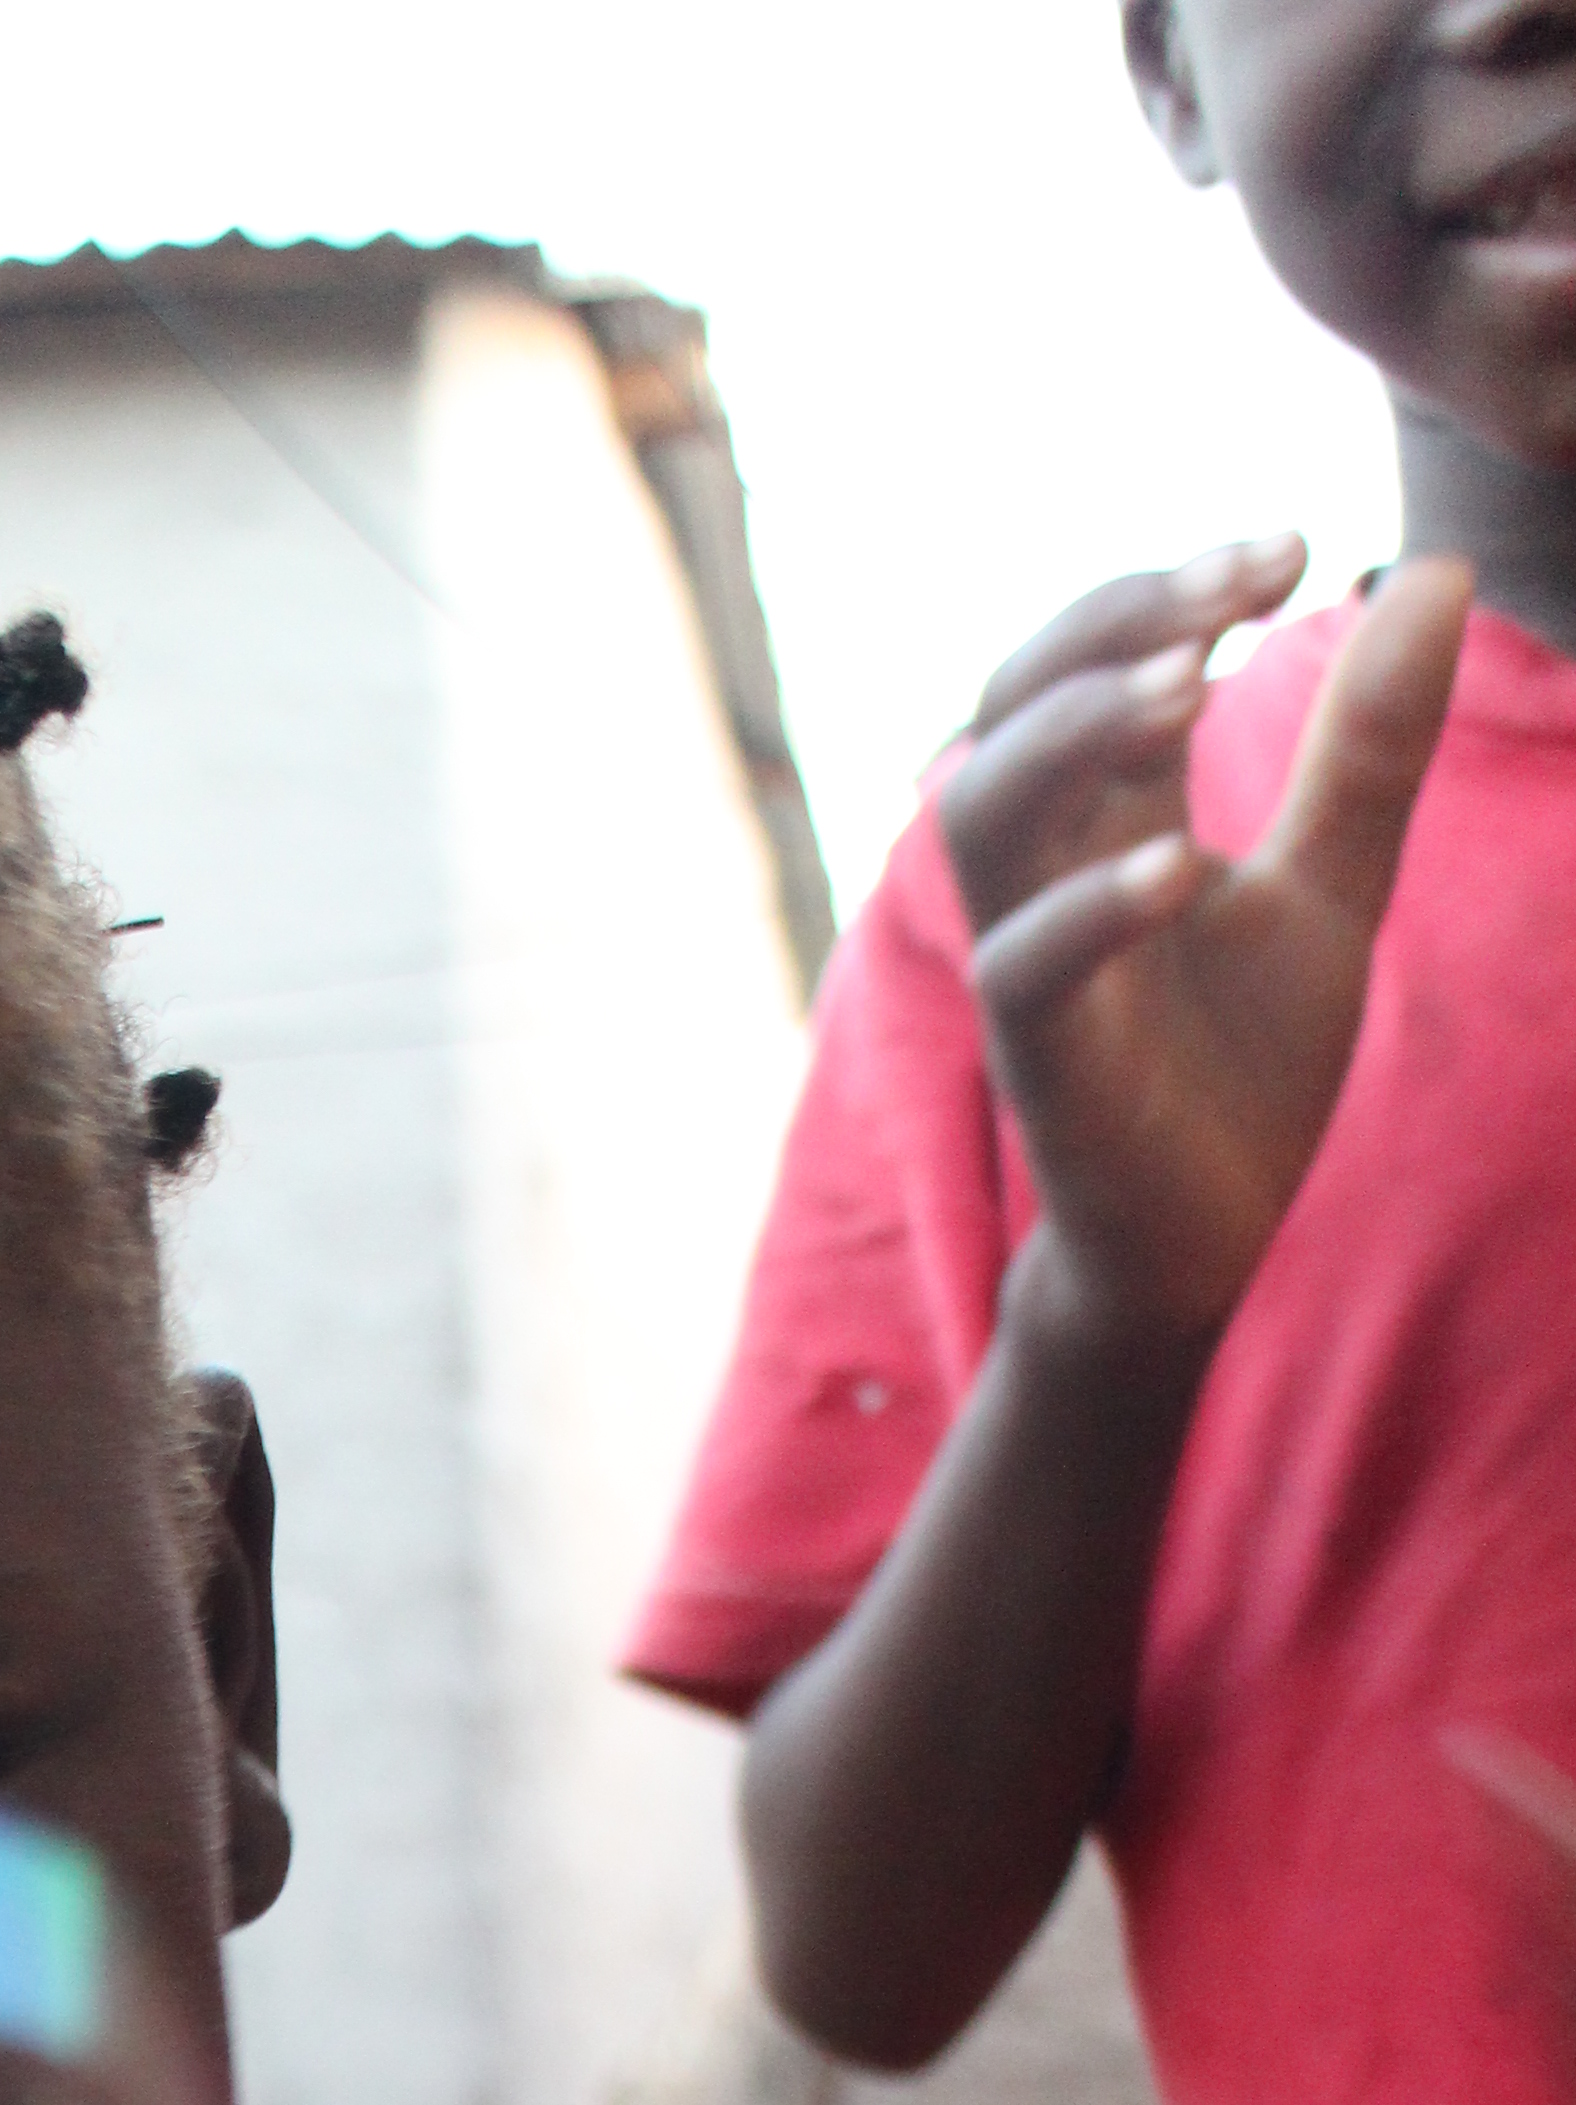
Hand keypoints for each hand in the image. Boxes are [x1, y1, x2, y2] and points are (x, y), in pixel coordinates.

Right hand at [941, 536, 1470, 1345]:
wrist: (1205, 1241)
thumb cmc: (1243, 1067)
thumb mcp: (1333, 885)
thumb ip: (1367, 748)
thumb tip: (1433, 570)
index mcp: (1112, 814)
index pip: (1102, 658)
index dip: (1177, 588)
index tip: (1293, 548)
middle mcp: (1049, 868)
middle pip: (1016, 699)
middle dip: (1119, 622)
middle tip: (1240, 587)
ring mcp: (1030, 959)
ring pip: (985, 810)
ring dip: (1075, 731)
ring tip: (1189, 685)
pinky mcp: (1039, 1060)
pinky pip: (1027, 966)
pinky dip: (1091, 909)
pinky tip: (1181, 868)